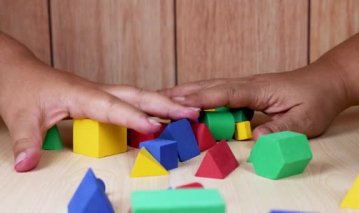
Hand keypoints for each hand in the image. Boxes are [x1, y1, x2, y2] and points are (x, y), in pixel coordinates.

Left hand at [0, 33, 198, 171]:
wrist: (19, 72)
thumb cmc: (22, 88)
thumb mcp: (19, 117)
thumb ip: (27, 141)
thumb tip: (27, 165)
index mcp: (81, 94)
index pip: (114, 106)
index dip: (136, 118)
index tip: (157, 127)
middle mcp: (96, 91)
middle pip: (137, 95)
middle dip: (165, 104)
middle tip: (192, 113)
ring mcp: (100, 93)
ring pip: (137, 96)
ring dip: (162, 103)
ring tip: (187, 113)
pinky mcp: (100, 98)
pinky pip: (130, 101)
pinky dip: (149, 106)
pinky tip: (160, 114)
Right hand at [162, 60, 349, 139]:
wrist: (325, 82)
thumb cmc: (315, 100)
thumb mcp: (305, 121)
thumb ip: (280, 130)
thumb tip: (254, 141)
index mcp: (259, 89)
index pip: (225, 92)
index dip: (201, 98)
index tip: (178, 103)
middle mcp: (248, 84)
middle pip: (211, 85)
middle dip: (183, 92)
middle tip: (155, 98)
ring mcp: (246, 86)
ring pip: (212, 86)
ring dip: (187, 91)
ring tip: (163, 98)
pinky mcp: (246, 91)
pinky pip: (219, 92)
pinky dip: (200, 95)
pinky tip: (190, 101)